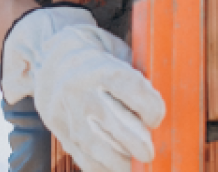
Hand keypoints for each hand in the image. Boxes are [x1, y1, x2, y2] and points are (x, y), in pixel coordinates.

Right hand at [0, 6, 164, 171]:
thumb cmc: (99, 60)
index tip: (156, 117)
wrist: (53, 58)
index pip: (131, 88)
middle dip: (138, 144)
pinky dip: (102, 167)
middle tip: (149, 152)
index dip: (150, 107)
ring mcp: (66, 112)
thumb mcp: (120, 57)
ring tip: (134, 164)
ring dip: (120, 161)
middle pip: (113, 122)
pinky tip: (115, 167)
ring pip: (95, 145)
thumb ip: (140, 80)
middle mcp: (81, 90)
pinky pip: (82, 157)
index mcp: (101, 67)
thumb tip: (164, 112)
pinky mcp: (58, 129)